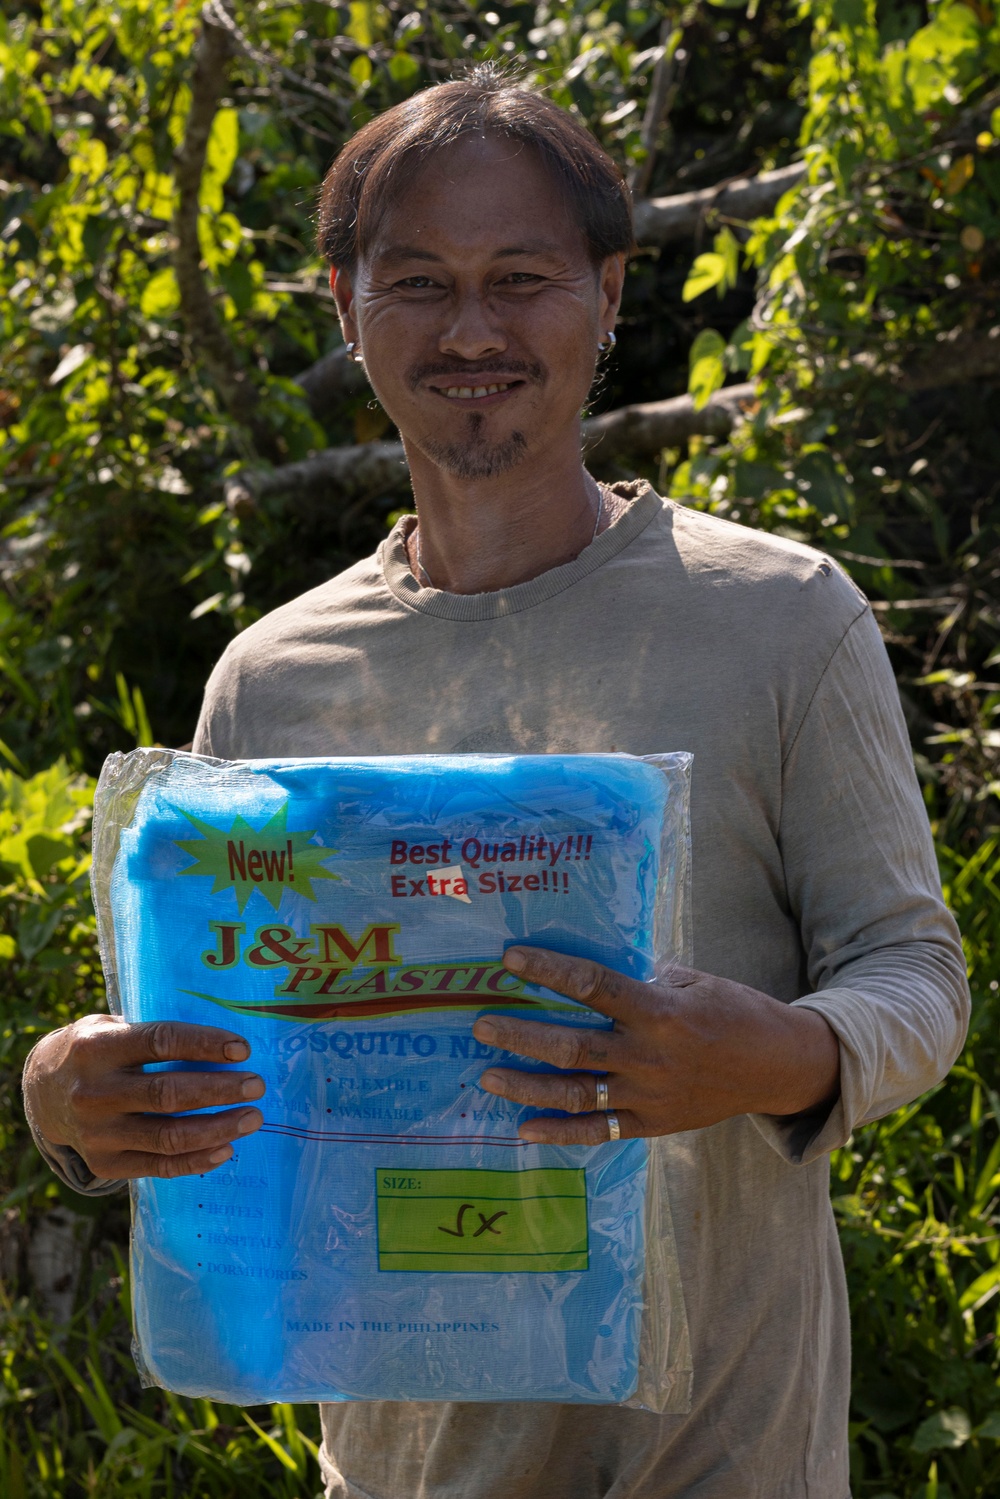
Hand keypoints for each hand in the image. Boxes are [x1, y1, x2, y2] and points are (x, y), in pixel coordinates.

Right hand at [22, 1015, 264, 1179]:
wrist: (41, 1093)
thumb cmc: (95, 1051)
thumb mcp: (110, 1028)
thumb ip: (152, 1035)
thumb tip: (222, 1044)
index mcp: (97, 1048)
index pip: (160, 1042)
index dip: (204, 1045)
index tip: (242, 1049)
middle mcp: (94, 1093)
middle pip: (167, 1094)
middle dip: (219, 1090)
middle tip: (256, 1085)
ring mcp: (97, 1133)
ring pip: (168, 1136)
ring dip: (218, 1128)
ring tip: (251, 1118)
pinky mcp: (104, 1163)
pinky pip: (159, 1167)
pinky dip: (197, 1160)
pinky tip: (226, 1148)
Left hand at [471, 947, 839, 1144]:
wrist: (777, 1067)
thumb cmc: (734, 1011)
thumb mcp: (693, 980)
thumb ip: (644, 978)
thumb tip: (593, 970)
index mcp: (661, 1011)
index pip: (594, 985)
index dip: (550, 971)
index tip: (511, 959)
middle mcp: (650, 1056)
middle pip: (573, 1047)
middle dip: (522, 1035)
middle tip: (481, 1025)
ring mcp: (649, 1096)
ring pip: (577, 1094)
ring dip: (528, 1086)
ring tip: (488, 1076)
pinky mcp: (652, 1125)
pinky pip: (599, 1132)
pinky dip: (560, 1133)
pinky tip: (524, 1129)